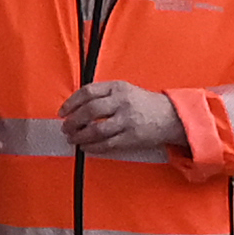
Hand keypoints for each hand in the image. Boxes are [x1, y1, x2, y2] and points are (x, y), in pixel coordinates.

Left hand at [57, 79, 180, 159]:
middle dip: (73, 121)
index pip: (88, 92)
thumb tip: (76, 106)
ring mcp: (127, 120)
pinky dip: (93, 147)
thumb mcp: (125, 90)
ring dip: (80, 136)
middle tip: (65, 127)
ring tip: (73, 138)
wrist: (170, 116)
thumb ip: (104, 94)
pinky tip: (85, 147)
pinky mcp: (131, 137)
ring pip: (96, 129)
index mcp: (118, 87)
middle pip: (90, 111)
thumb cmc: (143, 103)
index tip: (63, 112)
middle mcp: (122, 102)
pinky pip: (107, 144)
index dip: (71, 102)